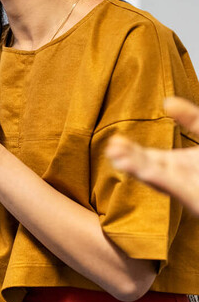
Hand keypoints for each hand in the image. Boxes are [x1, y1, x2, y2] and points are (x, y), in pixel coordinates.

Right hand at [106, 96, 198, 215]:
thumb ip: (193, 119)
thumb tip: (167, 102)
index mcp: (178, 166)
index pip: (147, 158)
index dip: (131, 151)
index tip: (116, 142)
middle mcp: (178, 179)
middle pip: (147, 168)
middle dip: (129, 159)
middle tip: (112, 148)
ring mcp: (187, 190)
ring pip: (158, 179)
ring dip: (137, 170)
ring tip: (117, 157)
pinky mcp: (195, 199)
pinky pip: (173, 187)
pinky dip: (157, 179)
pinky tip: (144, 170)